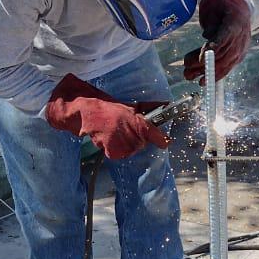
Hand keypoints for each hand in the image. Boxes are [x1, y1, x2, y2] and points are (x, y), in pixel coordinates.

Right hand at [45, 74, 169, 158]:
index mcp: (139, 124)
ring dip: (127, 144)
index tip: (166, 141)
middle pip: (143, 144)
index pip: (157, 136)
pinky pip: (121, 154)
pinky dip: (117, 148)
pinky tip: (111, 139)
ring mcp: (123, 146)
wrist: (90, 114)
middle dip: (138, 137)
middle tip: (127, 128)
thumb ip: (152, 107)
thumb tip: (167, 104)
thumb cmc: (112, 109)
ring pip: (132, 150)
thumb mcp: (133, 106)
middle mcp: (133, 136)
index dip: (162, 140)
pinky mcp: (113, 153)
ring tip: (117, 132)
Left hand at [183, 0, 251, 82]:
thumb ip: (212, 19)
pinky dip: (215, 75)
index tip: (201, 57)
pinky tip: (202, 81)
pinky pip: (227, 67)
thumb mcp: (215, 4)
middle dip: (204, 63)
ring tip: (188, 76)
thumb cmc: (223, 4)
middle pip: (223, 53)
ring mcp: (241, 48)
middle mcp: (241, 37)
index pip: (225, 36)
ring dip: (206, 72)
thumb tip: (206, 36)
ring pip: (225, 64)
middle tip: (186, 68)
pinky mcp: (239, 56)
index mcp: (236, 21)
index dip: (214, 47)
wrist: (243, 10)